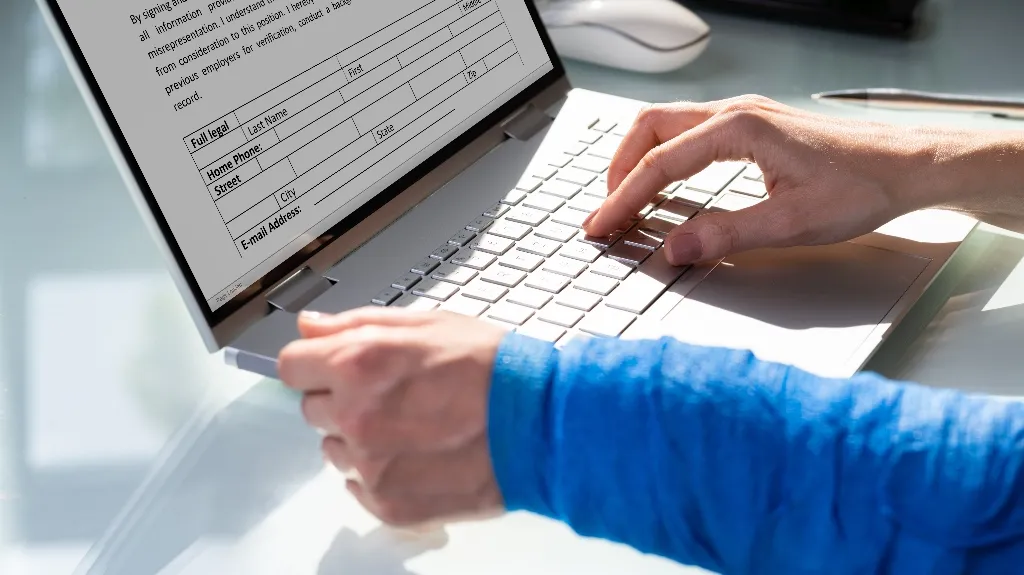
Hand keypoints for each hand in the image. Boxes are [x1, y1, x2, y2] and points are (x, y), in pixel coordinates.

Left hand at [277, 308, 507, 527]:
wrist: (540, 425)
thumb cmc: (492, 369)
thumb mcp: (426, 323)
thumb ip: (356, 323)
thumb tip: (311, 327)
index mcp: (358, 364)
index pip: (291, 367)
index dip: (314, 365)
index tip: (331, 368)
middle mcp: (355, 417)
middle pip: (312, 410)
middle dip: (341, 399)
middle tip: (393, 394)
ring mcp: (369, 465)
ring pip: (336, 450)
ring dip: (360, 438)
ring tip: (414, 426)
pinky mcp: (387, 503)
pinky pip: (359, 487)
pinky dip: (382, 473)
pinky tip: (420, 455)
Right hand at [583, 95, 1012, 264]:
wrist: (907, 167)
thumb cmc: (862, 186)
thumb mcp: (792, 222)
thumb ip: (727, 234)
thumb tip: (675, 248)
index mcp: (740, 128)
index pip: (660, 162)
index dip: (623, 198)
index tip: (602, 225)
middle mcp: (737, 113)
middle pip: (651, 128)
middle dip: (619, 169)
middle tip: (605, 211)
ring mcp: (744, 116)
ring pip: (668, 126)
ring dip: (639, 160)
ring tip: (625, 199)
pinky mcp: (753, 128)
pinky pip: (690, 134)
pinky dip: (664, 158)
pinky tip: (666, 185)